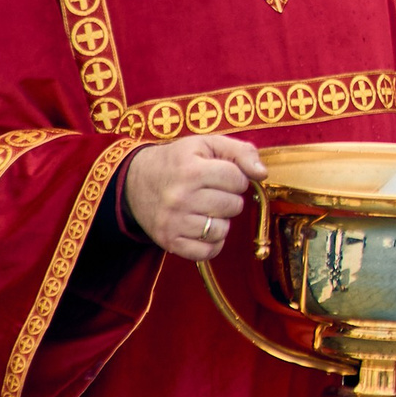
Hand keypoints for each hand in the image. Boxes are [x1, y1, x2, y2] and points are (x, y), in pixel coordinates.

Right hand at [123, 135, 265, 262]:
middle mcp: (180, 198)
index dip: (237, 177)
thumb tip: (262, 174)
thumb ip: (240, 151)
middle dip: (230, 198)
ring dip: (221, 220)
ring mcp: (172, 222)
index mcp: (191, 170)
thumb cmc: (178, 161)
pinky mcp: (168, 241)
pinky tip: (204, 228)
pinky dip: (212, 243)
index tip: (223, 176)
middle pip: (232, 206)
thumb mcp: (206, 144)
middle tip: (212, 192)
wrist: (133, 180)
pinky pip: (207, 252)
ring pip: (222, 230)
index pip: (238, 179)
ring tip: (206, 209)